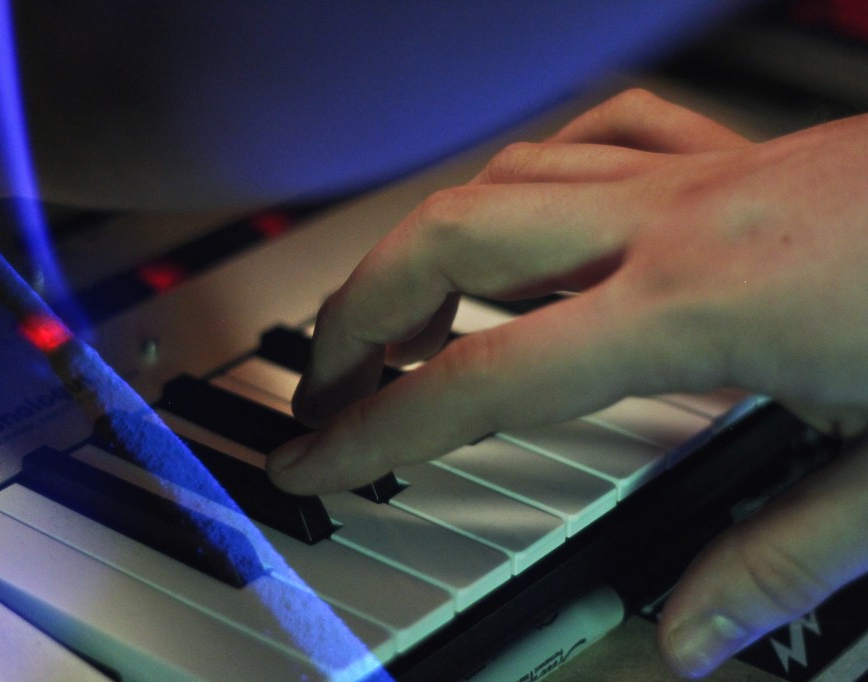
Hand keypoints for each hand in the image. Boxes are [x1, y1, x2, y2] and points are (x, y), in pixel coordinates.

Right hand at [266, 89, 867, 676]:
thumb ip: (782, 565)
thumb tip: (699, 635)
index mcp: (697, 309)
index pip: (482, 379)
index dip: (378, 427)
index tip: (316, 455)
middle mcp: (668, 224)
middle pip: (451, 245)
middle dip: (361, 315)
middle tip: (327, 381)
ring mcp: (693, 176)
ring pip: (504, 181)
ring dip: (427, 247)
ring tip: (398, 312)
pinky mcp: (726, 155)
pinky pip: (591, 141)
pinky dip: (529, 178)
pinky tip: (524, 214)